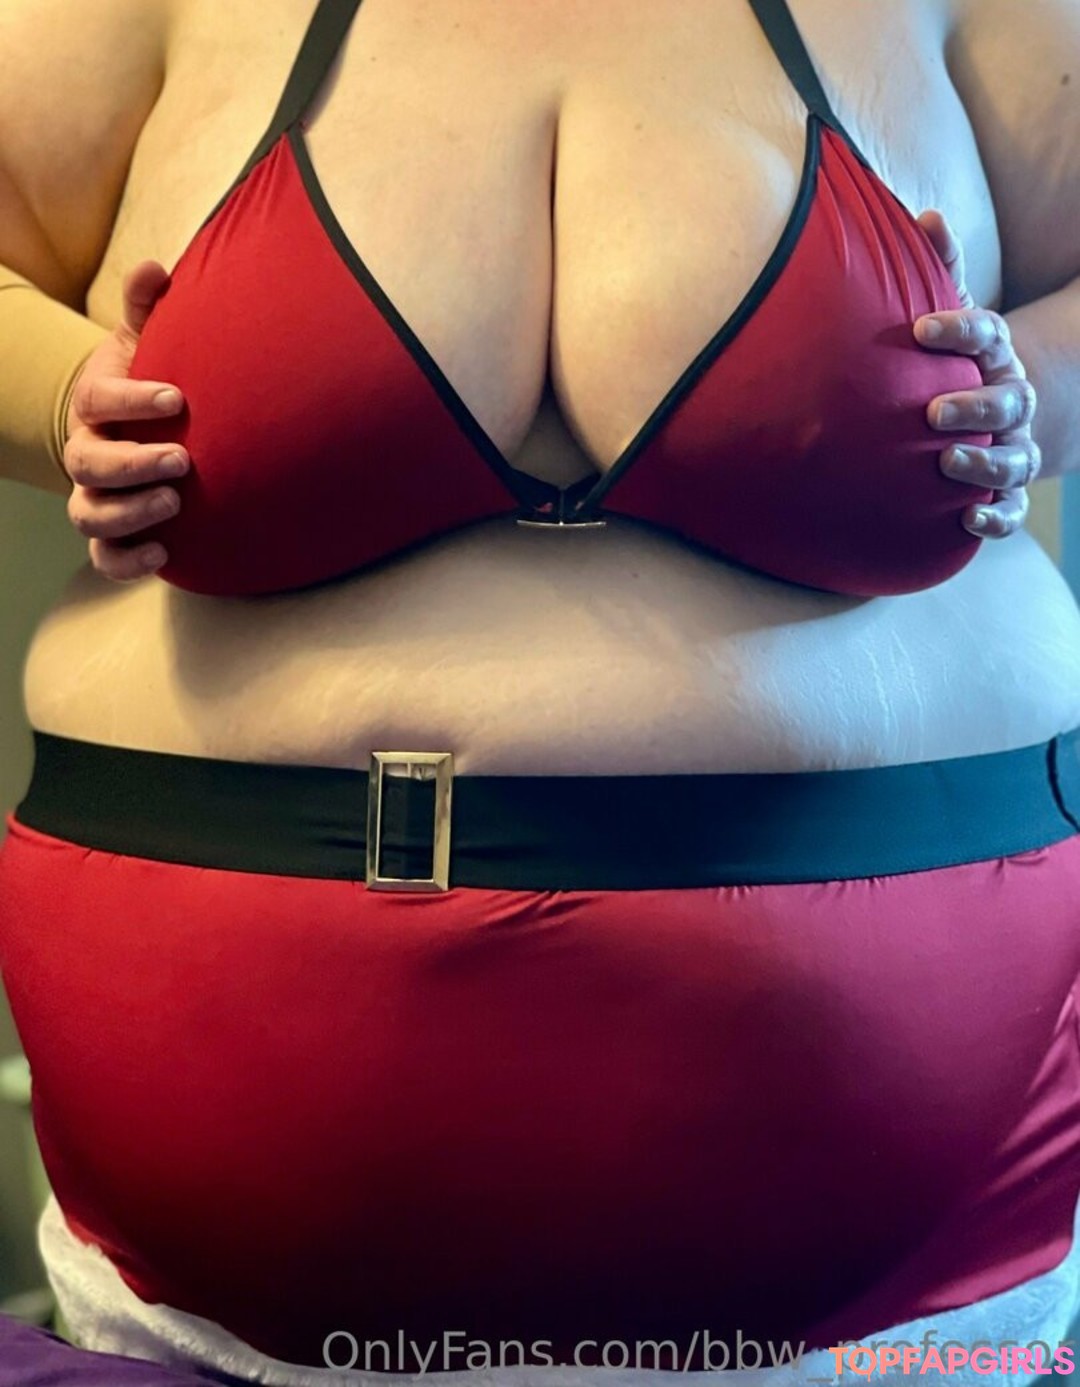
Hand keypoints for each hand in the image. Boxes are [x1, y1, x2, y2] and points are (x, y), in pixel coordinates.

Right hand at [63, 260, 186, 580]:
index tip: (178, 398)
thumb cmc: (149, 380)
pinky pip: (105, 558)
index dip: (132, 400)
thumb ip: (148, 308)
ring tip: (176, 505)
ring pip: (89, 515)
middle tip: (182, 460)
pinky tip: (164, 555)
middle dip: (133, 464)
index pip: (98, 401)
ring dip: (129, 513)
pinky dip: (127, 561)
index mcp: (94, 404)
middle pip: (88, 464)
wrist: (139, 427)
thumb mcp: (145, 342)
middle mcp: (86, 452)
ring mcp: (95, 496)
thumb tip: (155, 267)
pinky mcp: (112, 533)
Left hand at [913, 209, 1038, 539]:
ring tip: (946, 463)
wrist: (998, 411)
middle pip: (1006, 403)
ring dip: (983, 464)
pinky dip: (994, 518)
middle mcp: (1013, 401)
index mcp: (996, 356)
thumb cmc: (957, 362)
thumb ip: (940, 272)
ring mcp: (1014, 449)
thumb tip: (925, 216)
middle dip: (973, 407)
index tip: (920, 329)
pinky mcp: (1007, 490)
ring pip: (1012, 460)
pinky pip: (1008, 509)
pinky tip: (968, 521)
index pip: (985, 334)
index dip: (957, 331)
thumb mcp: (951, 316)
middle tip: (932, 411)